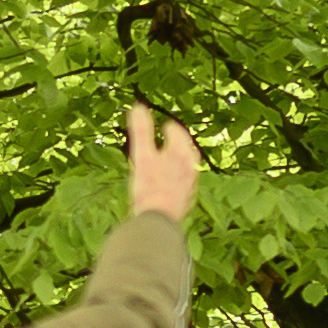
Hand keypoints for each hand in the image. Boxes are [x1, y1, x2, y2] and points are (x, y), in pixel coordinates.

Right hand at [125, 105, 201, 219]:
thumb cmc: (150, 186)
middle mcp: (190, 169)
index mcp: (182, 154)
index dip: (171, 129)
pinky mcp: (184, 202)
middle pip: (187, 152)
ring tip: (170, 161)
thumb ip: (141, 131)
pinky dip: (176, 179)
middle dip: (178, 145)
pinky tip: (168, 185)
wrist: (159, 220)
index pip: (179, 135)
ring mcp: (189, 186)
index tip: (165, 126)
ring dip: (178, 162)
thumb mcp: (143, 155)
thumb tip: (137, 106)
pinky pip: (183, 185)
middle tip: (171, 140)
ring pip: (186, 169)